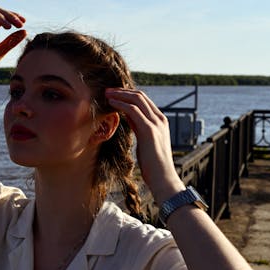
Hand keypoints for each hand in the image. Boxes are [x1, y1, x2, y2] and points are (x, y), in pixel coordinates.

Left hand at [105, 88, 184, 204]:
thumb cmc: (153, 164)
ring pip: (137, 100)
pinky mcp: (149, 130)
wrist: (163, 178)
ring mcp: (156, 123)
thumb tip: (128, 117)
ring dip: (120, 95)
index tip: (113, 94)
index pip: (144, 100)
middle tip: (107, 91)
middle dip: (122, 91)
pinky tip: (111, 103)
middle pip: (140, 96)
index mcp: (160, 120)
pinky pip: (133, 110)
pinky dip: (121, 104)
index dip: (127, 94)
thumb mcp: (145, 140)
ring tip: (106, 94)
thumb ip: (138, 126)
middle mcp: (160, 119)